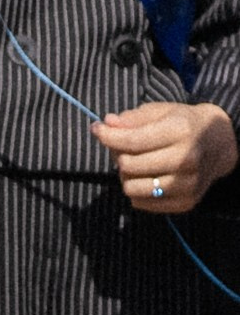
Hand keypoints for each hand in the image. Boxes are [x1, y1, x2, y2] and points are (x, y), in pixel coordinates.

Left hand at [96, 98, 238, 215]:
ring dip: (125, 176)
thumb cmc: (183, 123)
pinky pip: (144, 204)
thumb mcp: (160, 111)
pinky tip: (143, 177)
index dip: (108, 135)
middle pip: (130, 165)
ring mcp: (187, 186)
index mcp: (179, 132)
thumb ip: (132, 118)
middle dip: (117, 154)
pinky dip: (136, 191)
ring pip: (134, 188)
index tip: (96, 129)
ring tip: (133, 163)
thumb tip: (107, 124)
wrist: (218, 144)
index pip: (133, 140)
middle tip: (120, 147)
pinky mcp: (186, 203)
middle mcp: (186, 161)